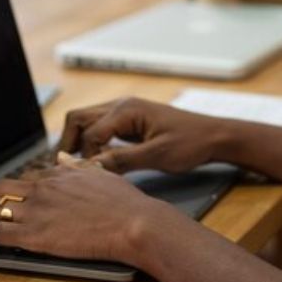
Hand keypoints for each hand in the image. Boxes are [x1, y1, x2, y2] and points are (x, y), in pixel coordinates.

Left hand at [0, 165, 179, 265]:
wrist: (133, 222)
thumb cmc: (124, 203)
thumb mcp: (101, 175)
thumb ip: (78, 168)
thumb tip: (63, 159)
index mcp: (58, 175)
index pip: (23, 180)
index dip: (5, 188)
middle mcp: (42, 189)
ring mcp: (35, 211)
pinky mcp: (33, 234)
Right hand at [58, 97, 228, 173]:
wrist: (213, 136)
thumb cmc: (190, 143)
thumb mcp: (157, 155)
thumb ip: (123, 160)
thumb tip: (93, 168)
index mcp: (127, 110)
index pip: (89, 132)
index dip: (86, 156)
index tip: (92, 175)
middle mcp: (121, 106)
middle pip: (78, 119)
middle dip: (69, 143)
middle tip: (69, 169)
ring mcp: (124, 111)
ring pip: (86, 122)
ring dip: (79, 142)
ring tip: (80, 167)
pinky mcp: (129, 121)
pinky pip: (100, 128)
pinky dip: (92, 142)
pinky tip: (97, 160)